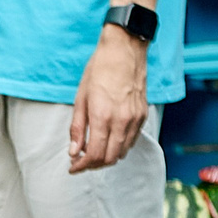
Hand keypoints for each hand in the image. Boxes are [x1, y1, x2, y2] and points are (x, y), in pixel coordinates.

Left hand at [67, 29, 149, 174]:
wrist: (124, 50)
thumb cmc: (99, 69)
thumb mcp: (81, 98)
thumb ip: (77, 128)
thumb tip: (74, 151)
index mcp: (103, 116)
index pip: (94, 155)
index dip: (82, 166)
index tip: (73, 167)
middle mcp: (122, 120)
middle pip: (110, 158)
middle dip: (94, 165)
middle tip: (82, 162)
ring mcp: (135, 118)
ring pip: (122, 152)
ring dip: (107, 157)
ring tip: (94, 152)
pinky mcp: (143, 115)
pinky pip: (132, 140)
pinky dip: (120, 146)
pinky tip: (109, 140)